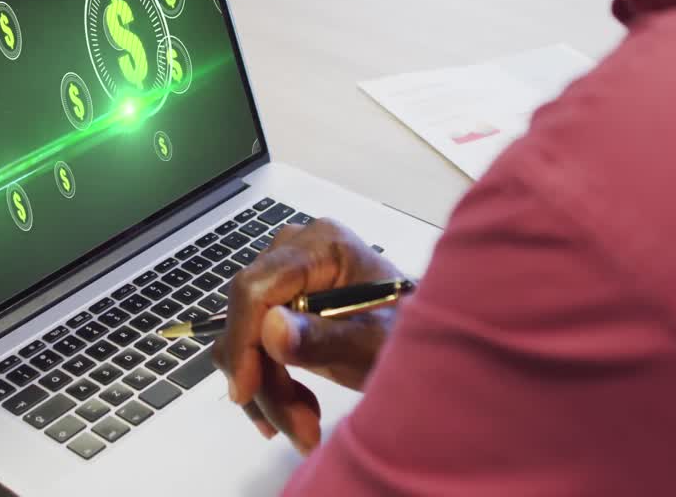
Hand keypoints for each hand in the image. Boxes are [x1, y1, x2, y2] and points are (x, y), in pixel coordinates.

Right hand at [212, 218, 404, 453]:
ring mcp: (285, 276)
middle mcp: (294, 251)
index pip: (256, 288)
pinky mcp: (280, 302)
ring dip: (267, 391)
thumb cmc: (414, 339)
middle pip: (247, 316)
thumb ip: (327, 338)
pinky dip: (267, 384)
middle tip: (299, 430)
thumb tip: (271, 329)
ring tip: (304, 430)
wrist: (432, 345)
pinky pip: (252, 345)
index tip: (247, 392)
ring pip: (243, 338)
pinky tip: (297, 413)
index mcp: (322, 246)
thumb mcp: (376, 345)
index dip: (244, 340)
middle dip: (264, 379)